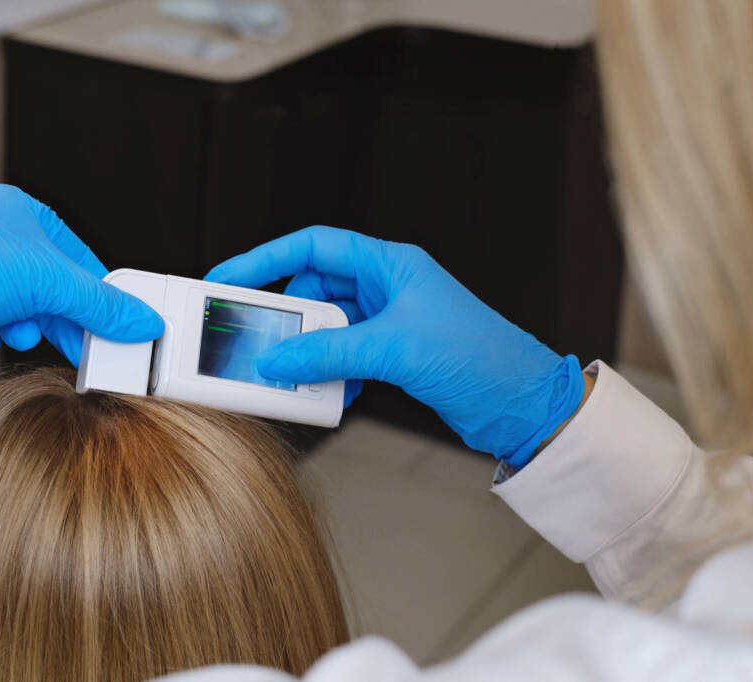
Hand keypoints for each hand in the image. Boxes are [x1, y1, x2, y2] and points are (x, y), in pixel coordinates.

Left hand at [0, 184, 162, 364]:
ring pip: (17, 299)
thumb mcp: (56, 284)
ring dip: (27, 322)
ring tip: (24, 332)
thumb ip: (104, 306)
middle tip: (79, 341)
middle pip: (46, 280)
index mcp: (18, 207)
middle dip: (59, 313)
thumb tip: (143, 322)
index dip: (93, 288)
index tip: (107, 316)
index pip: (74, 251)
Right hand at [205, 226, 583, 465]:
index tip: (228, 277)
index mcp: (390, 264)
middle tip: (256, 341)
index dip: (266, 257)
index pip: (313, 246)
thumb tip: (275, 359)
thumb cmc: (481, 359)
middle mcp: (387, 287)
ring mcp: (390, 323)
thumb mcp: (396, 350)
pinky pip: (343, 357)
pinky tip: (333, 393)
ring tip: (292, 374)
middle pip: (314, 289)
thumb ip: (329, 353)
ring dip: (308, 352)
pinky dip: (330, 374)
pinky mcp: (394, 356)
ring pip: (326, 328)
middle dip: (285, 317)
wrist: (524, 406)